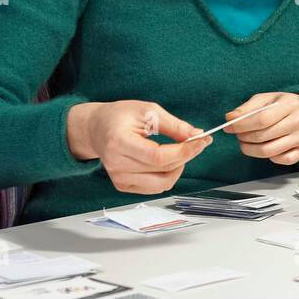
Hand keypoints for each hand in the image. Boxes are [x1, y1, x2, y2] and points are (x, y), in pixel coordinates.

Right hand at [68, 100, 211, 194]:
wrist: (97, 128)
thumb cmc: (120, 116)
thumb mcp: (149, 111)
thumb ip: (174, 125)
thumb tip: (197, 136)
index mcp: (119, 142)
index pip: (157, 156)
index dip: (183, 151)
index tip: (201, 141)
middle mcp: (116, 165)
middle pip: (162, 169)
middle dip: (186, 156)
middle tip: (196, 141)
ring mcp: (119, 179)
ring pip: (162, 183)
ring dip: (178, 168)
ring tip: (178, 151)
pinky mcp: (123, 186)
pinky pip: (155, 188)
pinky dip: (167, 175)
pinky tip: (166, 160)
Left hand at [223, 92, 298, 164]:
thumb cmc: (283, 105)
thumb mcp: (266, 99)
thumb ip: (247, 108)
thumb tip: (230, 118)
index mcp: (290, 104)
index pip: (262, 119)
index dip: (242, 126)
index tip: (229, 128)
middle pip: (263, 136)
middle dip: (244, 138)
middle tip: (238, 135)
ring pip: (269, 151)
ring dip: (251, 150)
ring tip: (246, 143)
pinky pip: (280, 160)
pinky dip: (268, 157)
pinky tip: (265, 147)